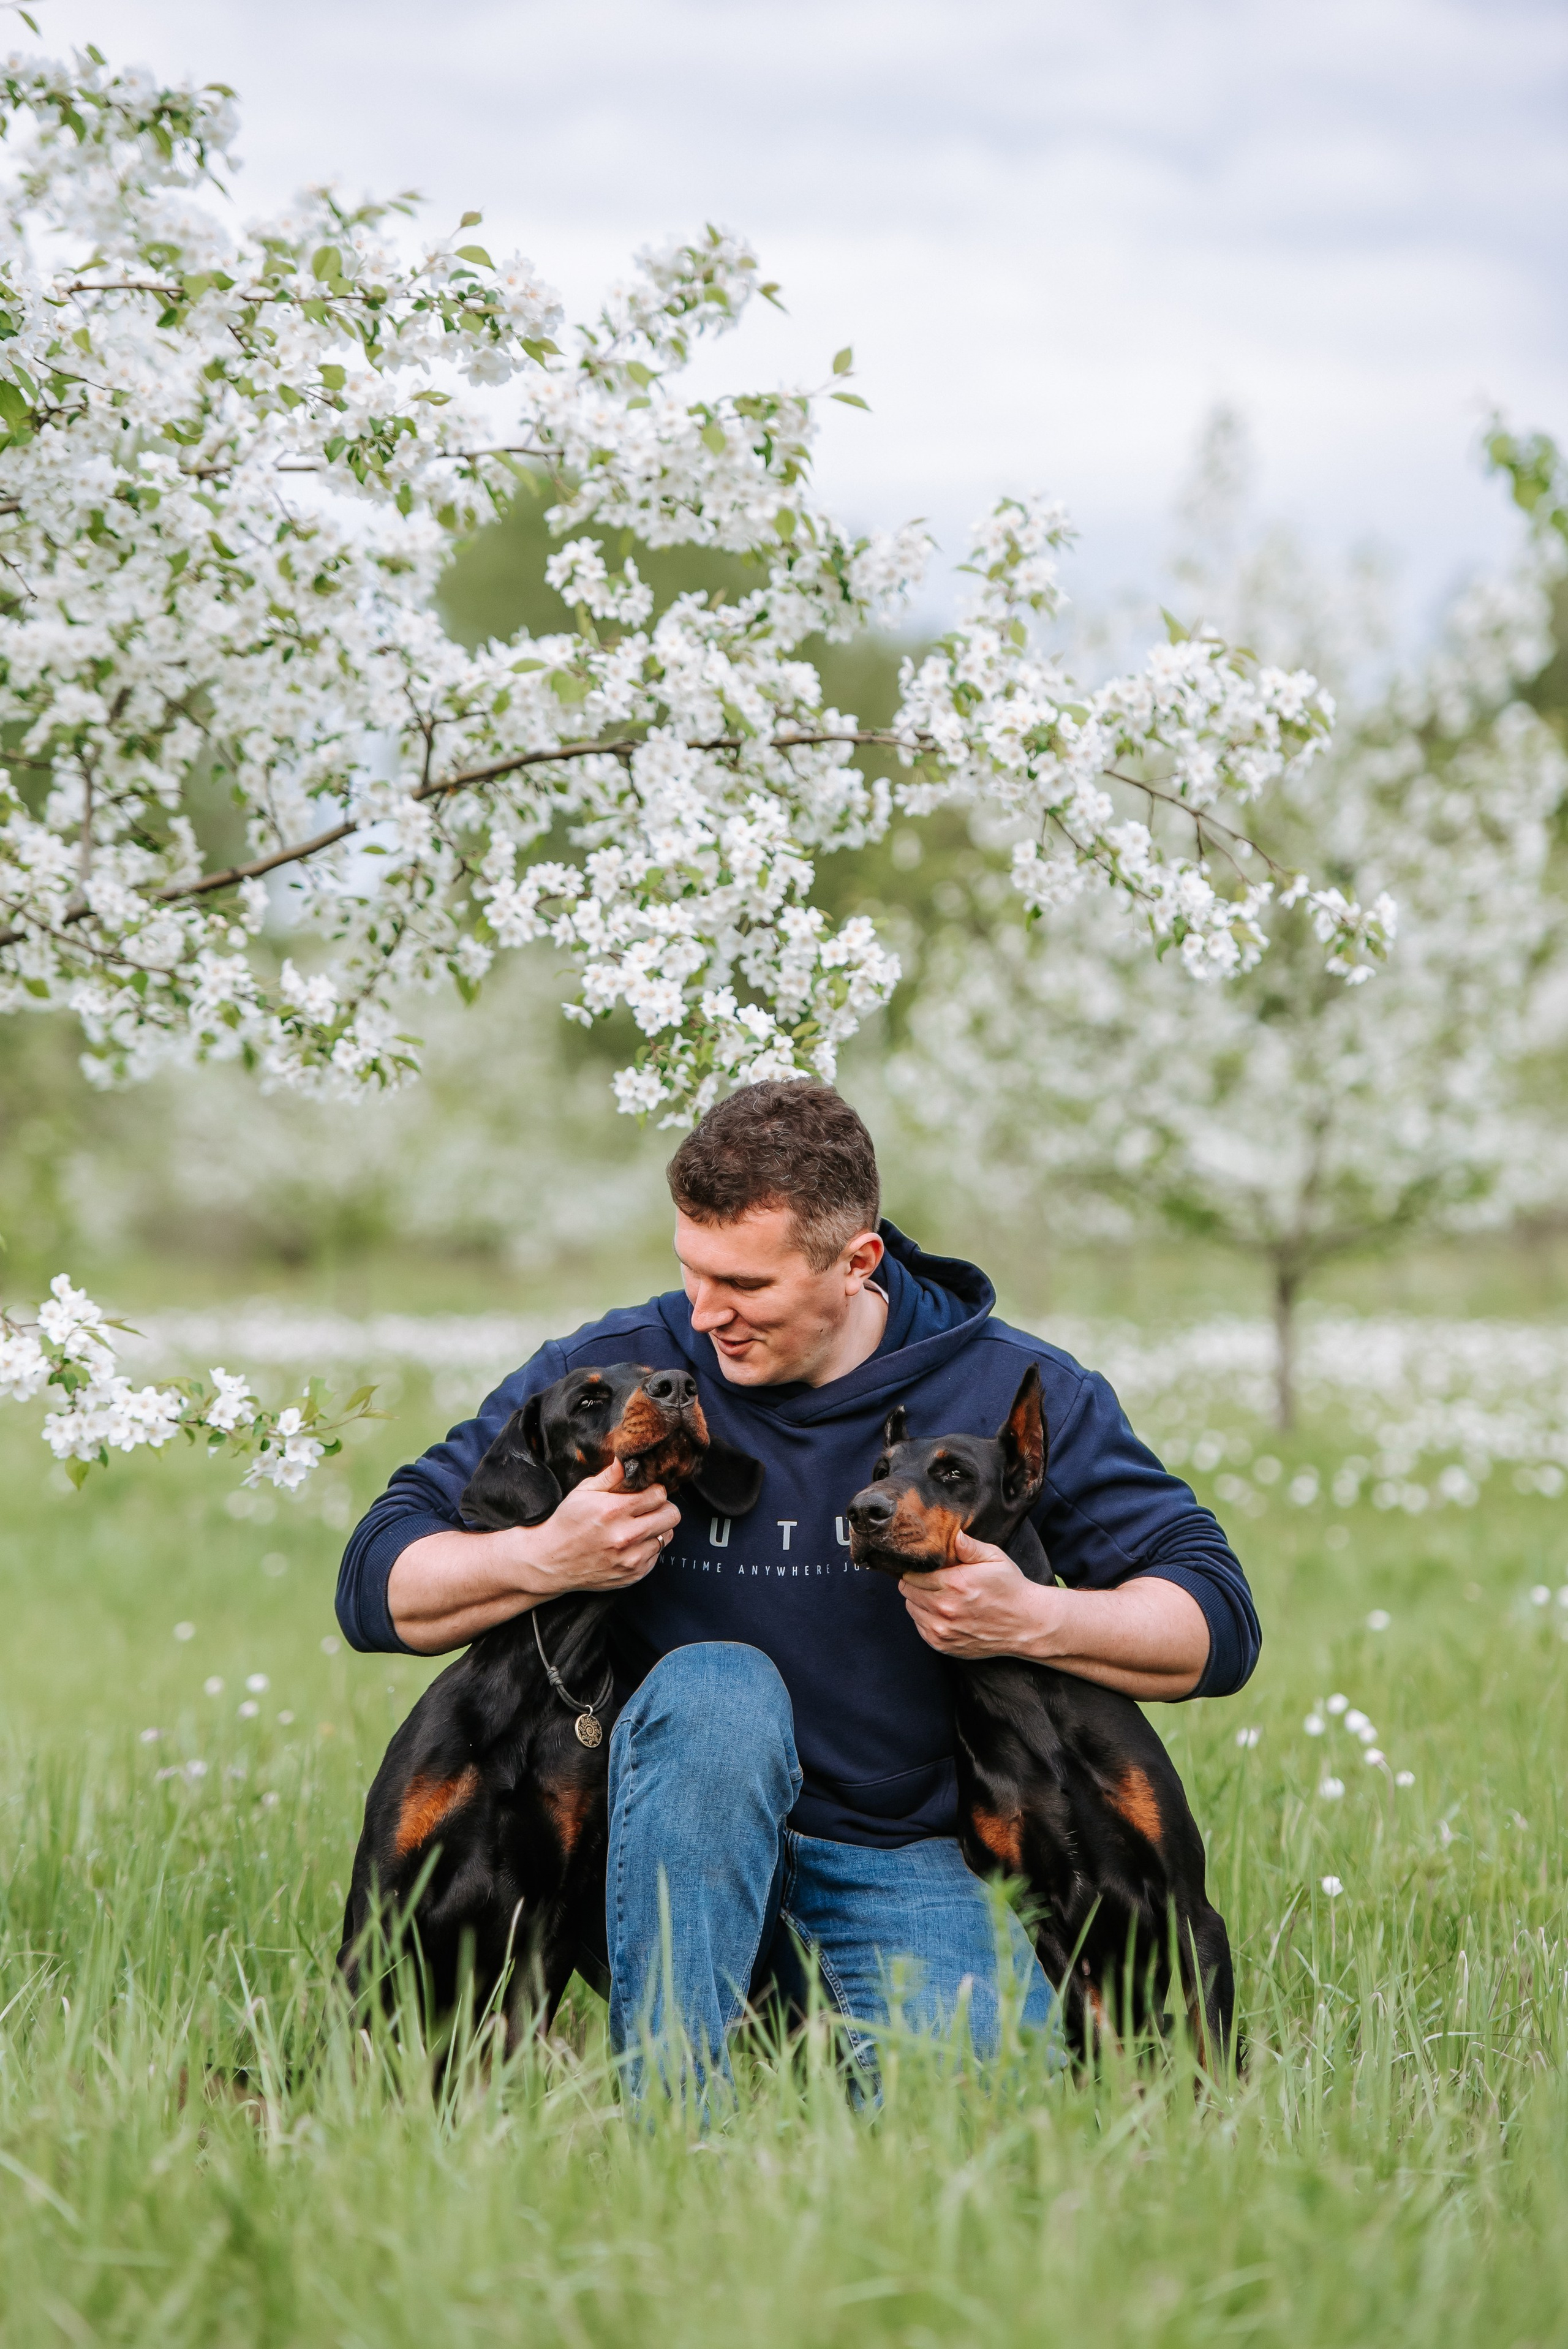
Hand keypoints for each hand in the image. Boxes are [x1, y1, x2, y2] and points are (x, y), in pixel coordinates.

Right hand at [514, 1459, 678, 1597]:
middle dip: (662, 1508)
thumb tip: (628, 1458)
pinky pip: (657, 1555)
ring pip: (667, 1536)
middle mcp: (625, 1537)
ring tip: (635, 1527)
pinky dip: (647, 1548)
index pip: (659, 1494)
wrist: (551, 1562)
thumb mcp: (583, 1492)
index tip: (645, 1492)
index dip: (653, 1490)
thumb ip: (610, 1475)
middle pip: (672, 1515)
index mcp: (613, 1511)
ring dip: (655, 1529)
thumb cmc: (567, 1523)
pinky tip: (629, 1545)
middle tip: (647, 1508)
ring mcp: (631, 1559)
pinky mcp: (633, 1575)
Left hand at [899, 1530, 1058, 1659]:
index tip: (928, 1567)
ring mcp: (942, 1630)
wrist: (1027, 1625)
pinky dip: (927, 1619)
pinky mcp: (944, 1645)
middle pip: (908, 1591)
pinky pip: (920, 1628)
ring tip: (940, 1596)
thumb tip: (953, 1535)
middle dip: (917, 1583)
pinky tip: (945, 1613)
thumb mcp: (995, 1559)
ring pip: (912, 1610)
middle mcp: (945, 1609)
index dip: (917, 1568)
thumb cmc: (1011, 1589)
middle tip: (933, 1580)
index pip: (911, 1574)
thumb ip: (970, 1546)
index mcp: (955, 1583)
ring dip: (920, 1602)